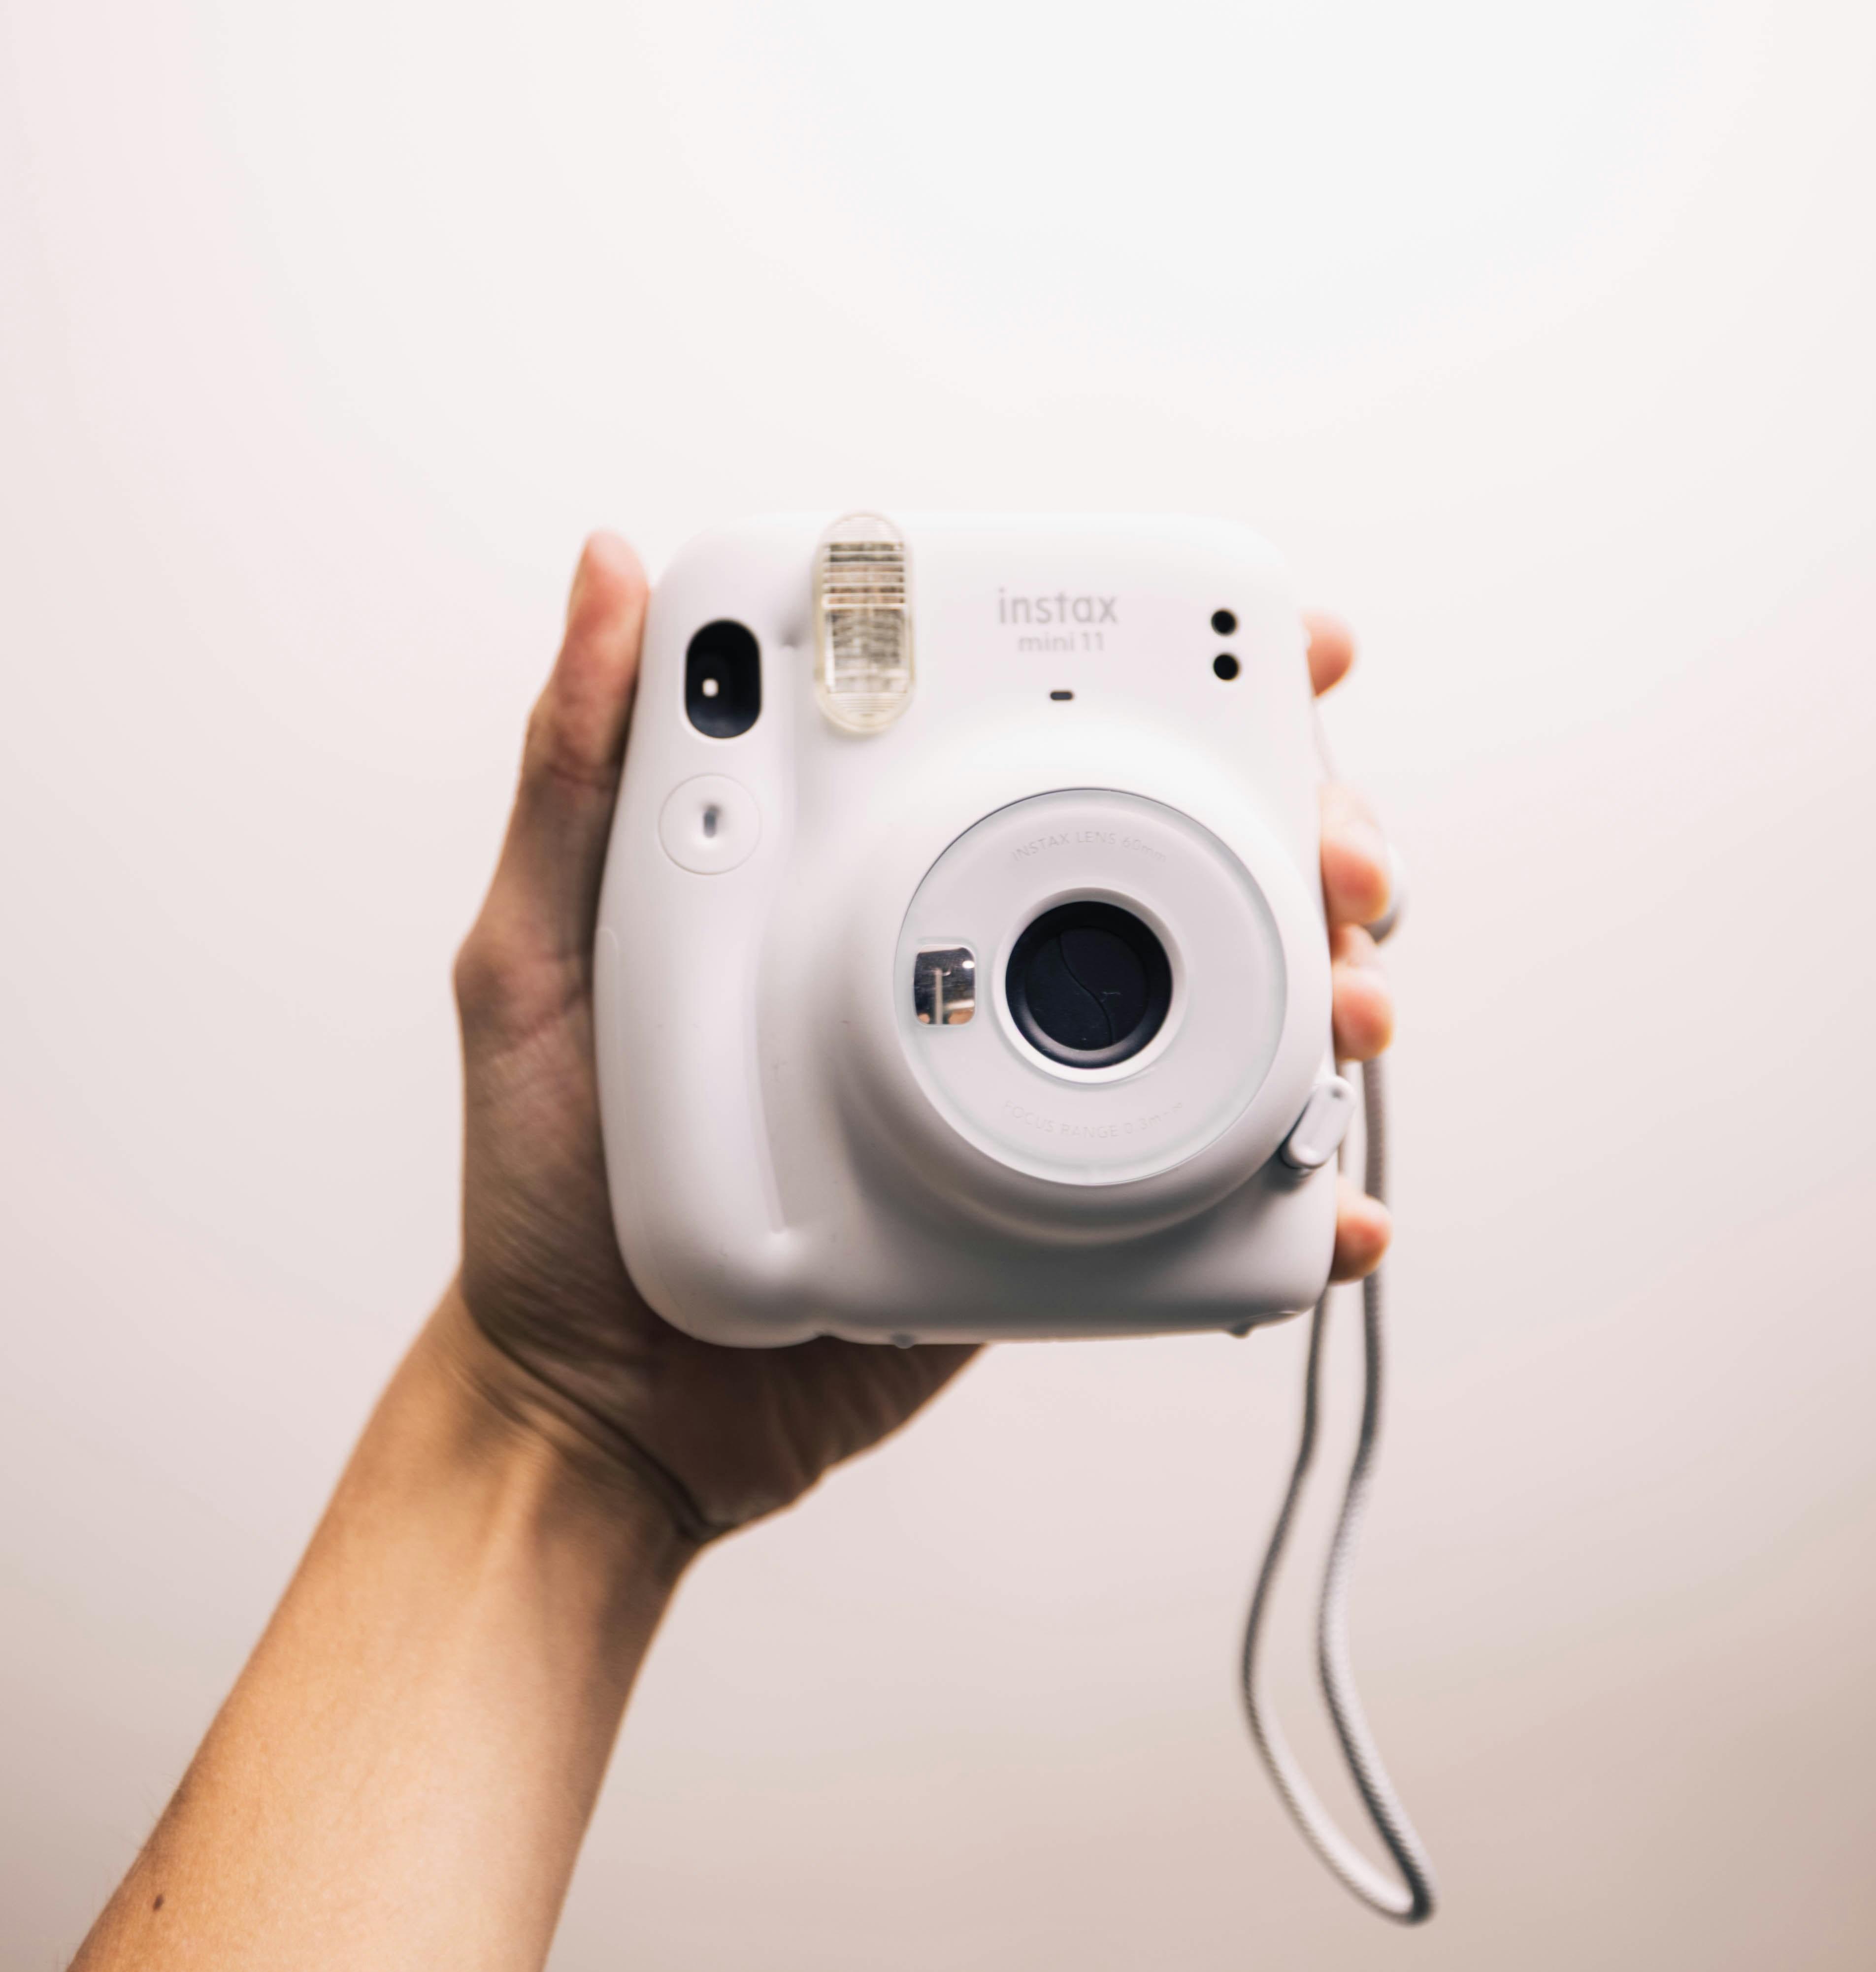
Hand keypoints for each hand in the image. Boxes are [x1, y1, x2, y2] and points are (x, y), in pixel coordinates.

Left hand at [450, 538, 1395, 1545]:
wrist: (600, 1410)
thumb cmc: (548, 1181)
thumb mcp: (530, 957)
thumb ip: (577, 771)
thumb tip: (609, 560)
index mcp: (857, 869)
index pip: (1036, 728)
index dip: (1181, 675)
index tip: (1281, 653)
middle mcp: (963, 954)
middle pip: (1183, 853)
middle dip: (1310, 830)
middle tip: (1345, 862)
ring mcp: (1023, 1084)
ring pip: (1226, 1004)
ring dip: (1333, 992)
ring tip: (1355, 1015)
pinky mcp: (1054, 1214)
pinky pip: (1202, 1185)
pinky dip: (1296, 1197)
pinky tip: (1336, 1206)